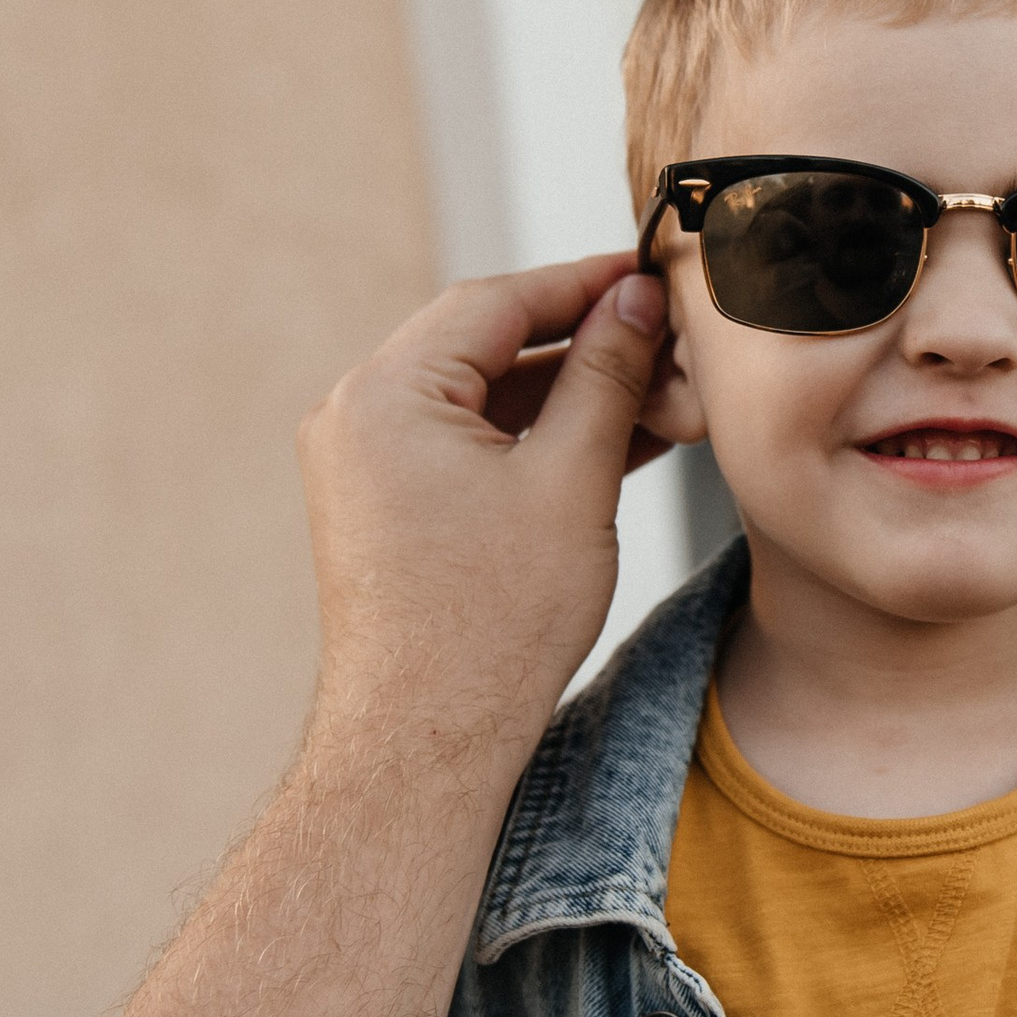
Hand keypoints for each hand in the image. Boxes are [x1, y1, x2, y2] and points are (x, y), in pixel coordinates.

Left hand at [298, 257, 669, 763]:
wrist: (425, 743)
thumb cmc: (488, 630)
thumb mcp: (571, 482)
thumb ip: (605, 375)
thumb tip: (632, 302)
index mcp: (384, 395)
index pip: (494, 301)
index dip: (582, 283)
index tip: (647, 274)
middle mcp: (356, 418)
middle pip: (483, 343)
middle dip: (579, 340)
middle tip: (660, 334)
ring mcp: (363, 465)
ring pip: (479, 398)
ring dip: (564, 395)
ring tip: (655, 395)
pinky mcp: (383, 508)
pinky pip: (464, 445)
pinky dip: (531, 441)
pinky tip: (610, 444)